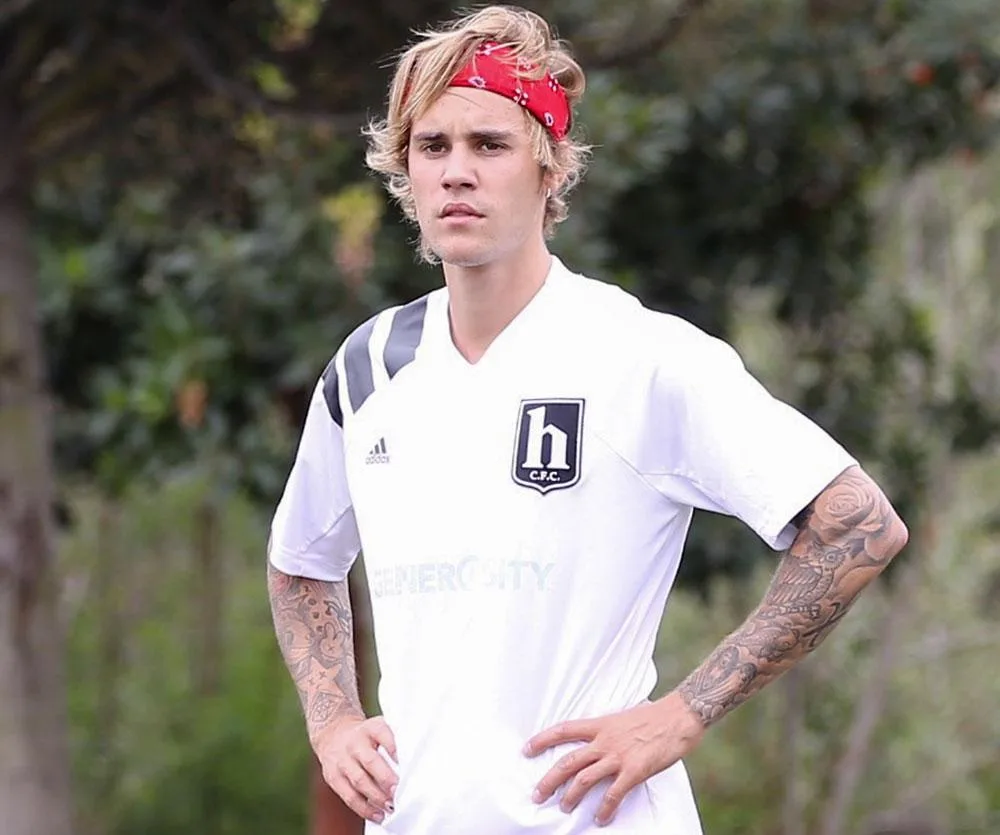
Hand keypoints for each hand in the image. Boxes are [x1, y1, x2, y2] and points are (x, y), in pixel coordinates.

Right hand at [314, 715, 398, 824]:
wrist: (333, 734)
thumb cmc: (365, 736)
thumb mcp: (378, 729)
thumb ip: (394, 742)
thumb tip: (413, 765)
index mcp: (370, 728)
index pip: (381, 732)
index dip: (392, 746)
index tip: (402, 761)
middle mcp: (355, 743)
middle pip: (370, 761)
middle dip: (385, 778)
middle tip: (397, 790)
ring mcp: (342, 760)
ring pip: (359, 781)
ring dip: (376, 797)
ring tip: (390, 806)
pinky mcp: (333, 777)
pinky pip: (349, 796)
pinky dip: (364, 808)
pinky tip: (377, 814)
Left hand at [523, 692, 705, 825]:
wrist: (678, 716)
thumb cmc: (653, 716)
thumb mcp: (622, 717)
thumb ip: (607, 730)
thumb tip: (598, 740)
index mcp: (600, 724)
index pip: (564, 730)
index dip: (542, 739)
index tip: (526, 749)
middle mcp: (604, 741)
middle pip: (568, 761)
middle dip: (549, 779)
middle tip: (536, 794)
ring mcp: (618, 756)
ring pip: (584, 779)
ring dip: (570, 796)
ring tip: (563, 807)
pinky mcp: (634, 771)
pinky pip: (614, 794)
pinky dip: (605, 809)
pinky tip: (600, 818)